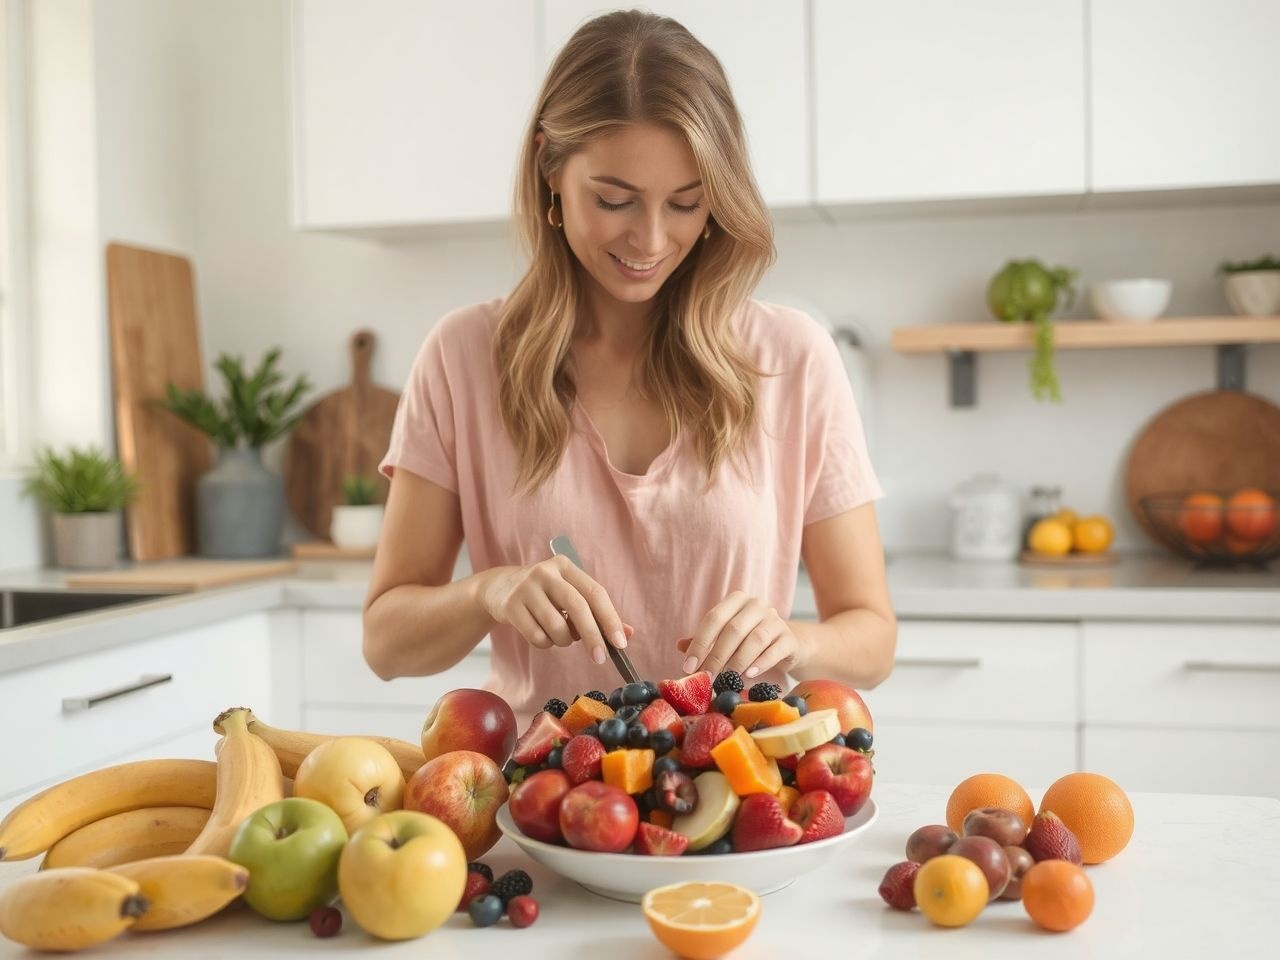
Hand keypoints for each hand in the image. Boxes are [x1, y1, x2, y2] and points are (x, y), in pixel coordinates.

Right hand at [481, 556, 630, 664]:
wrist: (499, 588)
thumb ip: (597, 612)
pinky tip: (540, 632)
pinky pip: (537, 637)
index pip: (595, 592)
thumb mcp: (569, 594)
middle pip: (577, 607)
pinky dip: (544, 643)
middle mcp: (546, 573)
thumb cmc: (545, 595)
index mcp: (566, 567)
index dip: (610, 618)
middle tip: (600, 658)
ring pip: (556, 627)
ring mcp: (526, 588)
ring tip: (558, 634)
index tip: (621, 643)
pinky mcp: (511, 606)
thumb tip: (627, 634)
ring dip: (563, 640)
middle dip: (592, 636)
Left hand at [678, 591, 802, 679]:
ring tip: (727, 679)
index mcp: (736, 601)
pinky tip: (750, 674)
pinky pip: (775, 650)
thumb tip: (680, 645)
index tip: (688, 666)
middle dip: (717, 656)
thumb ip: (705, 641)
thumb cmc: (750, 640)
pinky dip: (761, 662)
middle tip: (706, 678)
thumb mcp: (726, 638)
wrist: (788, 644)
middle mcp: (757, 605)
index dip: (699, 643)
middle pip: (733, 629)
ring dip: (738, 661)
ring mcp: (775, 620)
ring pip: (755, 639)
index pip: (714, 618)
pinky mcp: (790, 638)